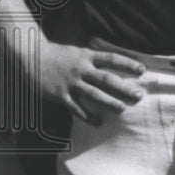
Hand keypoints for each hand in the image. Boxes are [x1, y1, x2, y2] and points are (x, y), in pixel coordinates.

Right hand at [32, 41, 146, 124]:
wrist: (31, 56)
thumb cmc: (58, 54)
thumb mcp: (78, 51)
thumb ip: (93, 58)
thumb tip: (114, 62)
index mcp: (86, 56)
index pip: (111, 58)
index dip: (127, 63)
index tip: (142, 69)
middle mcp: (81, 69)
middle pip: (106, 79)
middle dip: (124, 87)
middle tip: (139, 95)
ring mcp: (70, 83)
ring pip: (93, 94)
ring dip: (109, 102)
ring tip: (122, 109)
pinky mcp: (60, 95)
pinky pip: (76, 108)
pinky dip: (88, 116)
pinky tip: (99, 122)